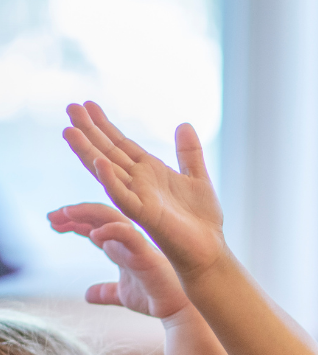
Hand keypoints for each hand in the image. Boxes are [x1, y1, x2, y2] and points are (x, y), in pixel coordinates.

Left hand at [48, 202, 190, 318]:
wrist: (179, 311)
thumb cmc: (155, 300)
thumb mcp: (122, 295)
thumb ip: (106, 291)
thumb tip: (88, 294)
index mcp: (122, 247)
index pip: (94, 226)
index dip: (73, 222)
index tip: (53, 223)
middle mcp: (128, 241)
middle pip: (98, 215)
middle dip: (73, 213)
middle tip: (51, 217)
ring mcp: (137, 244)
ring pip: (110, 216)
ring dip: (86, 212)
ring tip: (65, 214)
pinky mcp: (146, 253)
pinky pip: (127, 234)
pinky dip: (110, 230)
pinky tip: (93, 235)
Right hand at [62, 102, 224, 277]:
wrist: (210, 250)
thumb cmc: (203, 220)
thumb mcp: (198, 178)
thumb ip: (189, 153)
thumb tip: (184, 124)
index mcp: (150, 172)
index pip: (121, 144)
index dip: (105, 125)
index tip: (88, 104)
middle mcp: (139, 183)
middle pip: (108, 152)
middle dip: (89, 131)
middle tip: (70, 107)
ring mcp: (139, 199)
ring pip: (107, 171)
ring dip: (88, 152)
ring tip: (69, 131)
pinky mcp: (145, 216)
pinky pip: (123, 197)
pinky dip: (111, 180)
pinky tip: (99, 162)